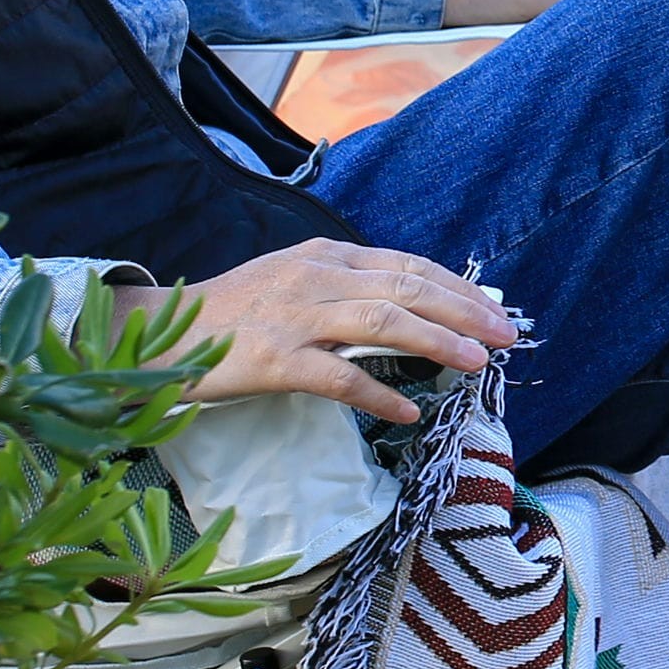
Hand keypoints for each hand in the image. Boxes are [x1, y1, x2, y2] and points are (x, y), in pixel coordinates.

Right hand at [121, 242, 519, 424]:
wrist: (162, 333)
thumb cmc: (235, 315)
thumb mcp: (295, 284)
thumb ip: (348, 290)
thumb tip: (414, 311)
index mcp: (325, 256)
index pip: (408, 265)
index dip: (458, 287)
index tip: (496, 309)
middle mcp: (315, 277)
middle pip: (407, 288)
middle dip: (464, 311)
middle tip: (506, 336)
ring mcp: (294, 317)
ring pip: (383, 323)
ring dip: (437, 343)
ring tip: (475, 364)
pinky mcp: (273, 360)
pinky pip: (338, 376)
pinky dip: (378, 394)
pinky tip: (407, 411)